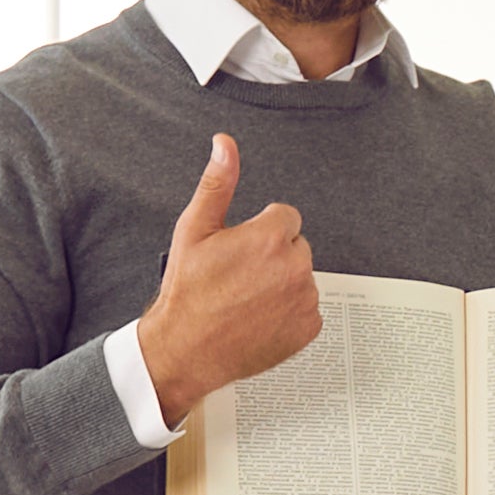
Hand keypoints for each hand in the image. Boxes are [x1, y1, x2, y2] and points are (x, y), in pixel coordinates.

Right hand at [131, 135, 319, 425]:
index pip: (286, 218)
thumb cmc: (187, 291)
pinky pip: (307, 309)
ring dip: (282, 284)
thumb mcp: (194, 230)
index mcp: (271, 237)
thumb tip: (225, 144)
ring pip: (301, 278)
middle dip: (273, 257)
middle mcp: (295, 266)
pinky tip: (260, 319)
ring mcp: (305, 299)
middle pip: (295, 247)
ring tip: (247, 301)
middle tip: (239, 278)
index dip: (260, 233)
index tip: (240, 252)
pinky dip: (289, 313)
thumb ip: (218, 183)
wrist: (186, 349)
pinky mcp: (309, 327)